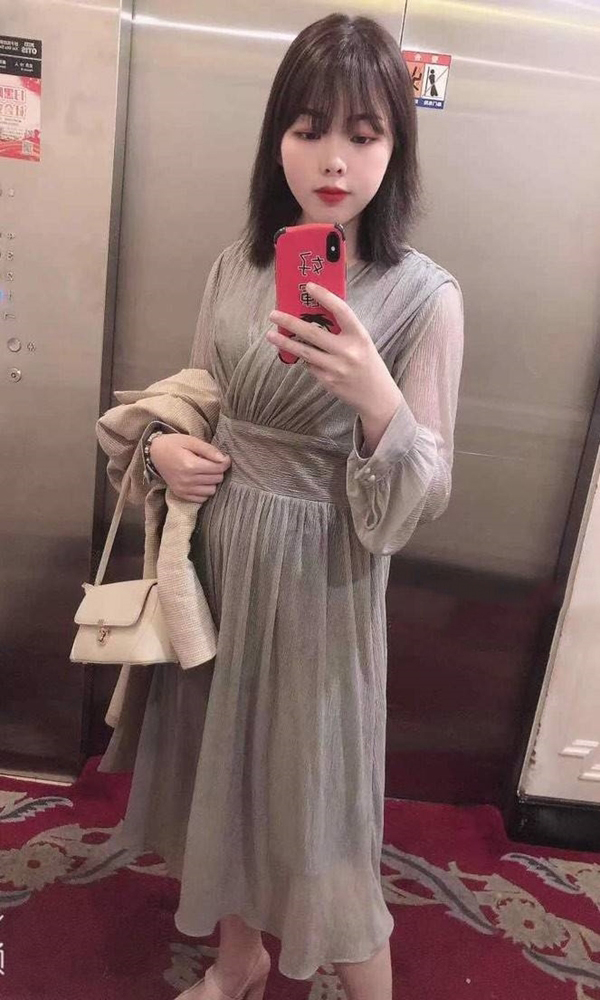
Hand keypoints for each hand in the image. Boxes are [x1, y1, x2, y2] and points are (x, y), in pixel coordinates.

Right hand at [149, 433, 230, 502]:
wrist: (154, 452)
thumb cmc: (174, 444)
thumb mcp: (191, 441)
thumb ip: (209, 450)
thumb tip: (224, 459)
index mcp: (190, 465)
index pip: (218, 469)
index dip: (225, 462)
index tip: (223, 457)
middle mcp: (187, 480)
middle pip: (217, 479)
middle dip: (218, 470)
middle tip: (211, 462)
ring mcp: (183, 489)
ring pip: (211, 490)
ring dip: (212, 481)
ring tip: (205, 472)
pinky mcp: (180, 494)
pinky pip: (202, 498)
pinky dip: (204, 490)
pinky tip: (200, 481)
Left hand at [265, 281, 401, 419]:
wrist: (376, 396)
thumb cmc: (367, 364)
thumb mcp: (362, 342)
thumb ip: (343, 330)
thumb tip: (313, 314)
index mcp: (359, 336)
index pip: (341, 310)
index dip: (324, 296)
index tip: (308, 286)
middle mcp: (347, 351)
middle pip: (313, 333)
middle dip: (290, 322)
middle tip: (273, 314)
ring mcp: (336, 368)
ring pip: (304, 352)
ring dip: (285, 342)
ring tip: (271, 335)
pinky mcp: (328, 381)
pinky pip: (310, 365)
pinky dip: (304, 358)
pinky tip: (300, 354)